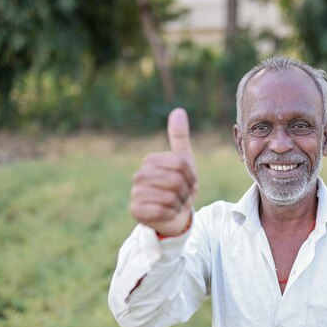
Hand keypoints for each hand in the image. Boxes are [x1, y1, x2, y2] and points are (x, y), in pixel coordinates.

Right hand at [130, 108, 197, 236]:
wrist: (172, 215)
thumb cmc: (179, 186)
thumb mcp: (183, 161)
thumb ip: (179, 137)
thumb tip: (178, 110)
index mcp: (150, 160)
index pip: (181, 164)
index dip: (191, 175)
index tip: (187, 181)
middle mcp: (139, 175)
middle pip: (176, 181)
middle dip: (185, 191)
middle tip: (181, 195)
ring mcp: (135, 193)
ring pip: (170, 197)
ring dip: (179, 204)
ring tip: (174, 204)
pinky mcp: (136, 211)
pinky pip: (163, 211)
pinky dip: (171, 214)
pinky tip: (167, 214)